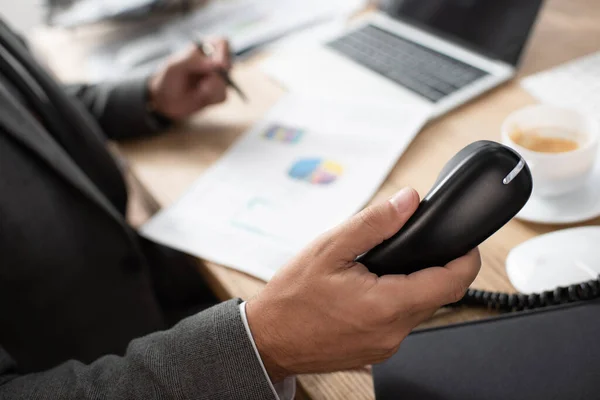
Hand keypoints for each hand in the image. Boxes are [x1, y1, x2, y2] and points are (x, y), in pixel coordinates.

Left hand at [148, 38, 230, 119]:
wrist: (164, 101)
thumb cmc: (167, 78)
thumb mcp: (174, 66)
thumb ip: (193, 60)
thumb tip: (217, 64)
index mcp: (203, 48)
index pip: (222, 43)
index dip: (223, 53)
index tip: (220, 65)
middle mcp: (214, 61)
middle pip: (229, 63)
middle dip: (218, 75)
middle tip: (205, 84)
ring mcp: (217, 78)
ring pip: (226, 83)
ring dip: (212, 89)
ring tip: (198, 90)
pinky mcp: (217, 94)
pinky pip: (223, 97)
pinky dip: (211, 98)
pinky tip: (200, 97)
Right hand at [246, 187, 480, 381]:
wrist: (268, 340)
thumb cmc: (291, 298)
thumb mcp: (329, 248)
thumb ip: (374, 223)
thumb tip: (407, 201)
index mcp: (385, 305)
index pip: (451, 283)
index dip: (466, 259)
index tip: (465, 243)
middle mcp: (392, 332)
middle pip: (439, 297)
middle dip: (434, 269)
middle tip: (412, 247)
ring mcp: (385, 347)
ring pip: (420, 311)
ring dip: (413, 286)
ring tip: (383, 268)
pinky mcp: (376, 352)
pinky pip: (400, 324)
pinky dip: (396, 303)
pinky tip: (370, 290)